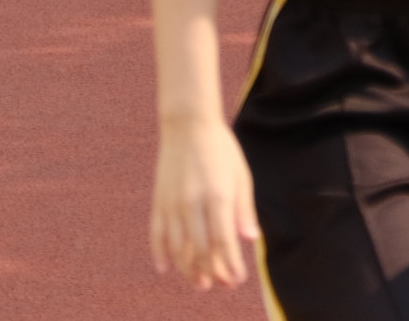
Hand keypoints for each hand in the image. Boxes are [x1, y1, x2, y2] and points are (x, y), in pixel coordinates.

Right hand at [151, 114, 260, 289]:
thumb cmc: (221, 149)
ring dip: (188, 269)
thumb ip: (244, 209)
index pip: (224, 242)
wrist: (188, 124)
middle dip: (211, 272)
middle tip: (220, 285)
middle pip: (200, 251)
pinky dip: (160, 253)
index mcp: (218, 196)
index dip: (230, 266)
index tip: (237, 280)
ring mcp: (173, 203)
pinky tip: (165, 268)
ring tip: (199, 283)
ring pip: (177, 247)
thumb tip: (251, 239)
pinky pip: (157, 233)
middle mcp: (193, 203)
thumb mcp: (241, 175)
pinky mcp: (159, 200)